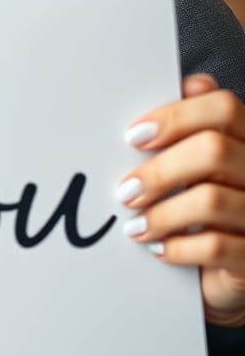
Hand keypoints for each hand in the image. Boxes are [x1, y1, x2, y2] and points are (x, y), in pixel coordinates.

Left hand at [118, 74, 244, 326]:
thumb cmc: (210, 209)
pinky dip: (178, 248)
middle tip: (125, 190)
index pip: (224, 108)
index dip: (176, 116)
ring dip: (160, 214)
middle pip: (213, 150)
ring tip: (135, 226)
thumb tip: (187, 83)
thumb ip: (193, 125)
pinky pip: (217, 247)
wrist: (231, 272)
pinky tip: (158, 248)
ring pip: (211, 200)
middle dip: (159, 170)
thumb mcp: (200, 166)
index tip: (133, 137)